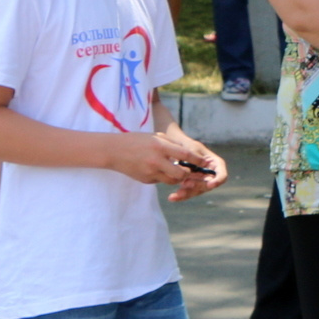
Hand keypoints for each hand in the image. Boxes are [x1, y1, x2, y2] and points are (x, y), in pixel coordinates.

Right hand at [110, 128, 226, 198]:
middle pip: (181, 174)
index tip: (204, 162)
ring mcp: (150, 173)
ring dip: (177, 177)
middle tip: (192, 170)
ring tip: (178, 171)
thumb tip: (187, 154)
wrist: (114, 151)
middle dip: (189, 174)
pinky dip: (164, 177)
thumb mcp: (156, 137)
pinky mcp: (146, 180)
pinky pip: (161, 181)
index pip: (185, 155)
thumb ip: (172, 145)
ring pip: (172, 181)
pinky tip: (160, 170)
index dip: (197, 160)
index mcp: (160, 147)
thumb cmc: (137, 140)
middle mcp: (157, 161)